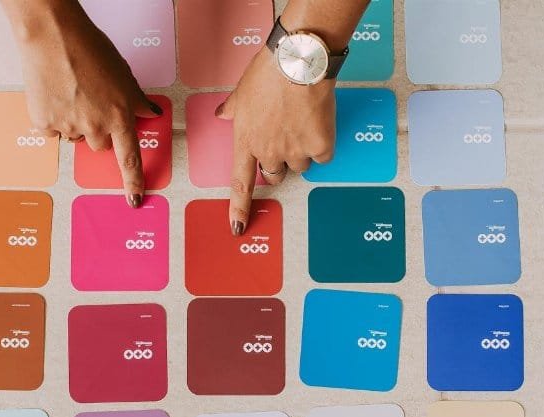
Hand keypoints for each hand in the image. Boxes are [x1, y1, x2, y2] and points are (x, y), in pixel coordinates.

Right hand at [9, 2, 160, 206]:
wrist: (53, 37)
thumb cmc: (90, 48)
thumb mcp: (123, 74)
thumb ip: (136, 100)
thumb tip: (149, 114)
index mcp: (119, 116)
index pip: (130, 158)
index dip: (133, 181)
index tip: (135, 199)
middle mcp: (95, 127)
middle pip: (99, 144)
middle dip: (97, 130)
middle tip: (91, 102)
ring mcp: (69, 127)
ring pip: (74, 137)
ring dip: (75, 123)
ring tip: (70, 92)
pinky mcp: (45, 123)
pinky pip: (52, 130)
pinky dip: (52, 117)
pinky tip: (54, 94)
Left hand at [218, 46, 335, 233]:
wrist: (299, 61)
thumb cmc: (268, 72)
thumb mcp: (241, 91)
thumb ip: (231, 109)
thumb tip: (221, 114)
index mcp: (246, 141)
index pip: (240, 183)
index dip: (239, 208)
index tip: (237, 227)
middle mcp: (269, 152)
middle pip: (275, 174)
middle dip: (279, 162)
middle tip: (284, 137)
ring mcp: (295, 151)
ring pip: (300, 165)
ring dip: (301, 151)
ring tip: (301, 121)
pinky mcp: (319, 146)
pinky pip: (322, 155)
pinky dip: (321, 143)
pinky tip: (317, 121)